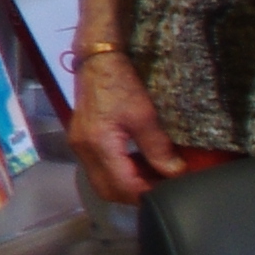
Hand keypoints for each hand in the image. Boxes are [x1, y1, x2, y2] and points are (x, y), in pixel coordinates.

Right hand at [67, 48, 172, 204]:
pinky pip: (98, 169)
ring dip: (126, 186)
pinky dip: (118, 174)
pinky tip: (137, 166)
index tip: (169, 192)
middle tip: (161, 189)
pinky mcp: (81, 140)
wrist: (97, 59)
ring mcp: (79, 146)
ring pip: (101, 183)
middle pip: (108, 191)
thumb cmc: (121, 82)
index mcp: (98, 145)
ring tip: (152, 178)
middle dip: (134, 195)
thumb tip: (174, 173)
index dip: (146, 194)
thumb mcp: (145, 116)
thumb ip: (158, 149)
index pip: (122, 186)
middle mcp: (83, 150)